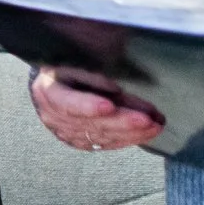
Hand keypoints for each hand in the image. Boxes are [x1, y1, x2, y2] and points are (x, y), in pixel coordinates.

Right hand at [31, 65, 163, 150]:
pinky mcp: (79, 141)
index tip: (109, 105)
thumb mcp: (75, 61)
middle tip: (147, 120)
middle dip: (121, 122)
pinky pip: (105, 143)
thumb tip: (116, 87)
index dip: (87, 106)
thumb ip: (92, 73)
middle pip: (89, 123)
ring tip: (156, 125)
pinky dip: (127, 139)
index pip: (67, 103)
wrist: (55, 81)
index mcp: (48, 91)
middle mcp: (53, 116)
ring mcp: (66, 131)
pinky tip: (146, 134)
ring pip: (101, 136)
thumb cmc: (68, 65)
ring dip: (130, 132)